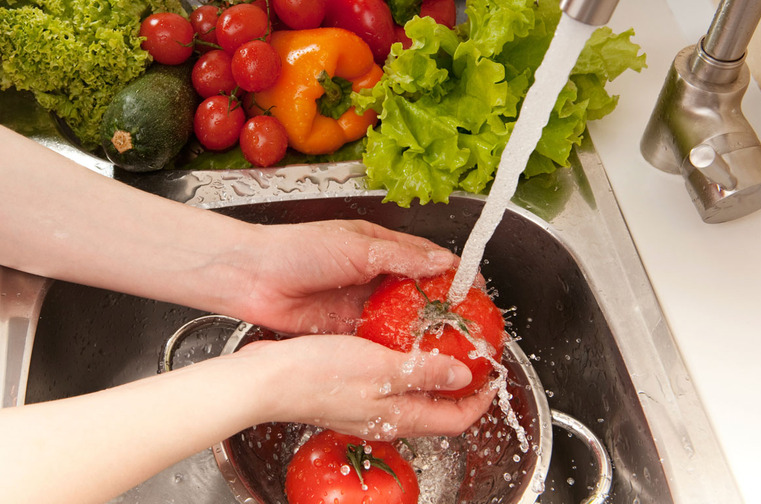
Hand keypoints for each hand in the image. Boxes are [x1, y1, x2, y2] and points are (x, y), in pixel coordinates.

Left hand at [228, 220, 457, 333]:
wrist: (253, 277)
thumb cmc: (299, 249)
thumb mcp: (355, 247)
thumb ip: (400, 257)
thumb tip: (442, 264)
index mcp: (379, 247)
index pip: (428, 259)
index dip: (454, 274)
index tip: (477, 291)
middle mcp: (374, 275)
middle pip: (419, 293)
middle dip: (444, 308)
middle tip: (468, 328)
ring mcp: (361, 303)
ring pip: (401, 319)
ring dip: (422, 331)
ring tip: (449, 348)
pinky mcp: (347, 328)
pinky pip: (378, 339)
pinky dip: (396, 348)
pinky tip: (413, 360)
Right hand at [233, 334, 496, 438]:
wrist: (267, 380)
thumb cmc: (317, 375)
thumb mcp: (381, 368)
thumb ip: (425, 372)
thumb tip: (464, 377)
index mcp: (399, 416)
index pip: (456, 418)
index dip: (480, 400)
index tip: (493, 375)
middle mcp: (386, 417)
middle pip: (438, 408)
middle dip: (461, 385)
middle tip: (472, 354)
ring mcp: (367, 406)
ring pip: (414, 395)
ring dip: (433, 373)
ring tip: (442, 342)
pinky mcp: (351, 392)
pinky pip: (390, 383)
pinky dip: (405, 365)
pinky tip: (398, 340)